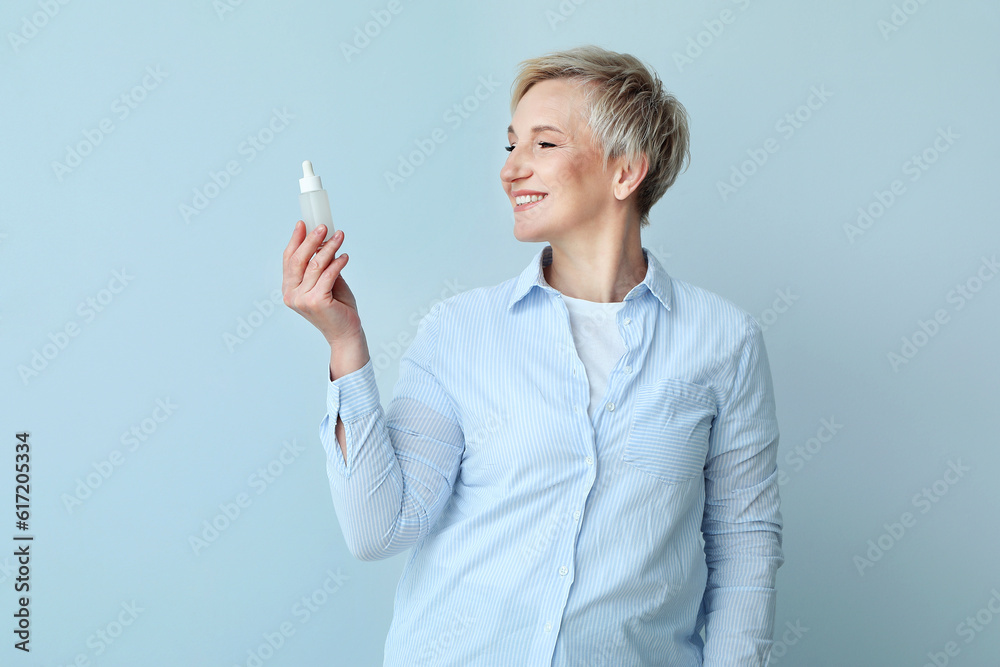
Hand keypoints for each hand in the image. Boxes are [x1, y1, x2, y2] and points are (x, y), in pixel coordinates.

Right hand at [282, 221, 361, 343]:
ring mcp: (302, 299)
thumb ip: (321, 266)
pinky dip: (338, 263)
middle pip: (298, 260)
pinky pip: (328, 275)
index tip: (303, 224)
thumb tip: (324, 242)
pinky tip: (344, 256)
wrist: (346, 333)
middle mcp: (291, 295)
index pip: (288, 260)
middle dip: (311, 240)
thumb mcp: (326, 283)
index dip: (295, 240)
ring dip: (329, 248)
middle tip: (323, 226)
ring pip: (315, 265)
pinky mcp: (316, 301)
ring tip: (340, 237)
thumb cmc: (337, 309)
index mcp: (289, 290)